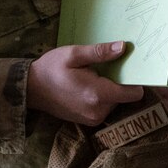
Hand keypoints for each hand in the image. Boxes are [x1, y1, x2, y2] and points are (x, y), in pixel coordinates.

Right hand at [26, 42, 144, 125]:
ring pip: (115, 103)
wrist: (30, 89)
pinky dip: (102, 98)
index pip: (134, 93)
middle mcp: (98, 111)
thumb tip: (123, 47)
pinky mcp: (88, 121)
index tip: (132, 69)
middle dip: (119, 83)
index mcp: (98, 94)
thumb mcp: (74, 54)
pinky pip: (104, 108)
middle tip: (105, 69)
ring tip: (94, 77)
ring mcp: (93, 119)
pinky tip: (88, 86)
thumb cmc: (51, 69)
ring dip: (110, 90)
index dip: (136, 80)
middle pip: (125, 97)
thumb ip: (100, 52)